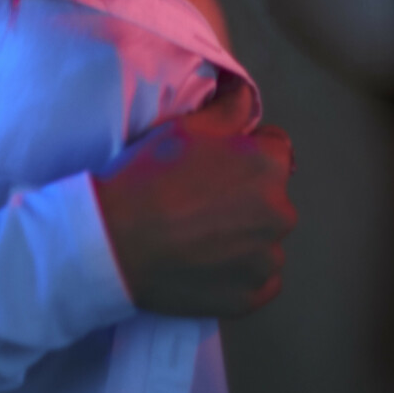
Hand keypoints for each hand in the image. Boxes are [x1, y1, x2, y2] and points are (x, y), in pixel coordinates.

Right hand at [91, 77, 296, 318]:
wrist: (113, 241)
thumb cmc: (149, 178)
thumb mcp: (186, 128)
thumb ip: (230, 108)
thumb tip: (247, 95)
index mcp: (268, 167)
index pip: (275, 150)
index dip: (246, 154)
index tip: (216, 165)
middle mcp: (280, 213)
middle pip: (272, 198)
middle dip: (248, 196)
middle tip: (201, 203)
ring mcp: (267, 260)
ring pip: (265, 240)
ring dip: (245, 237)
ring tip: (199, 238)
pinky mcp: (251, 297)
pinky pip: (259, 280)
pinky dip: (240, 273)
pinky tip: (206, 265)